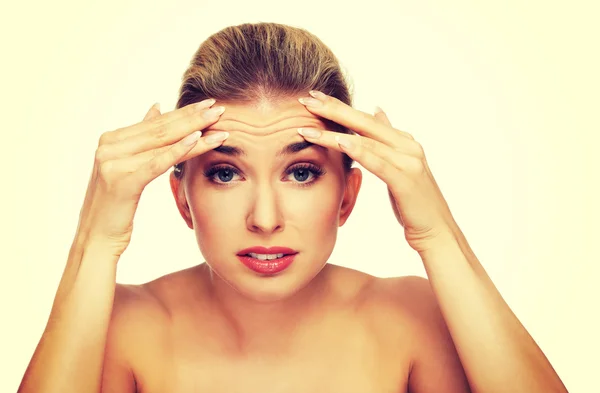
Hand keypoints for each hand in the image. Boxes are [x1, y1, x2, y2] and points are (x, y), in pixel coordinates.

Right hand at [75, 99, 228, 256]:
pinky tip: (197, 139)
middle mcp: (109, 146)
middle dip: (193, 117)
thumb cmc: (116, 206)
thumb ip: (140, 138)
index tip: (209, 104)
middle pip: (161, 129)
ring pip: (163, 143)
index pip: (156, 123)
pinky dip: (178, 150)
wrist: (96, 238)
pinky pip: (157, 162)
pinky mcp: (123, 181)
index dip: (184, 112)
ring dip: (195, 131)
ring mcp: (113, 162)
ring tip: (219, 123)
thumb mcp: (127, 167)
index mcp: (111, 139)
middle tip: (220, 108)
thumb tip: (156, 106)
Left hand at [297, 91, 456, 252]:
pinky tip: (339, 142)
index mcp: (403, 141)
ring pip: (365, 141)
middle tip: (306, 100)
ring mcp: (409, 161)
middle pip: (364, 123)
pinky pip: (378, 162)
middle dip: (333, 110)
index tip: (313, 97)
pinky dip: (359, 151)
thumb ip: (387, 139)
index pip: (365, 119)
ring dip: (334, 134)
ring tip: (307, 128)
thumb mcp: (398, 166)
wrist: (437, 231)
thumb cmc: (413, 202)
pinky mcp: (406, 180)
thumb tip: (377, 110)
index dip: (339, 107)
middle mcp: (407, 146)